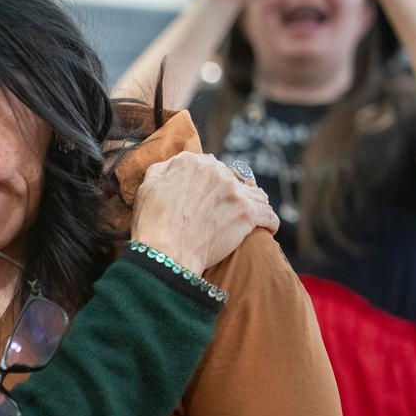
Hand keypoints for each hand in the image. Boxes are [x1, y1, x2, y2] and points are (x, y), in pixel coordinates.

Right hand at [131, 152, 277, 273]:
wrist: (166, 253)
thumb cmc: (152, 225)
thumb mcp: (146, 188)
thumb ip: (161, 170)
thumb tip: (172, 166)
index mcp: (190, 163)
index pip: (208, 164)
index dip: (209, 180)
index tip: (210, 193)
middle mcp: (214, 171)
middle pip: (233, 176)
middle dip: (231, 190)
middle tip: (227, 208)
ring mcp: (233, 191)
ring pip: (255, 193)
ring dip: (254, 203)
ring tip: (252, 215)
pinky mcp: (247, 213)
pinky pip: (269, 215)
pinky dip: (269, 222)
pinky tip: (267, 228)